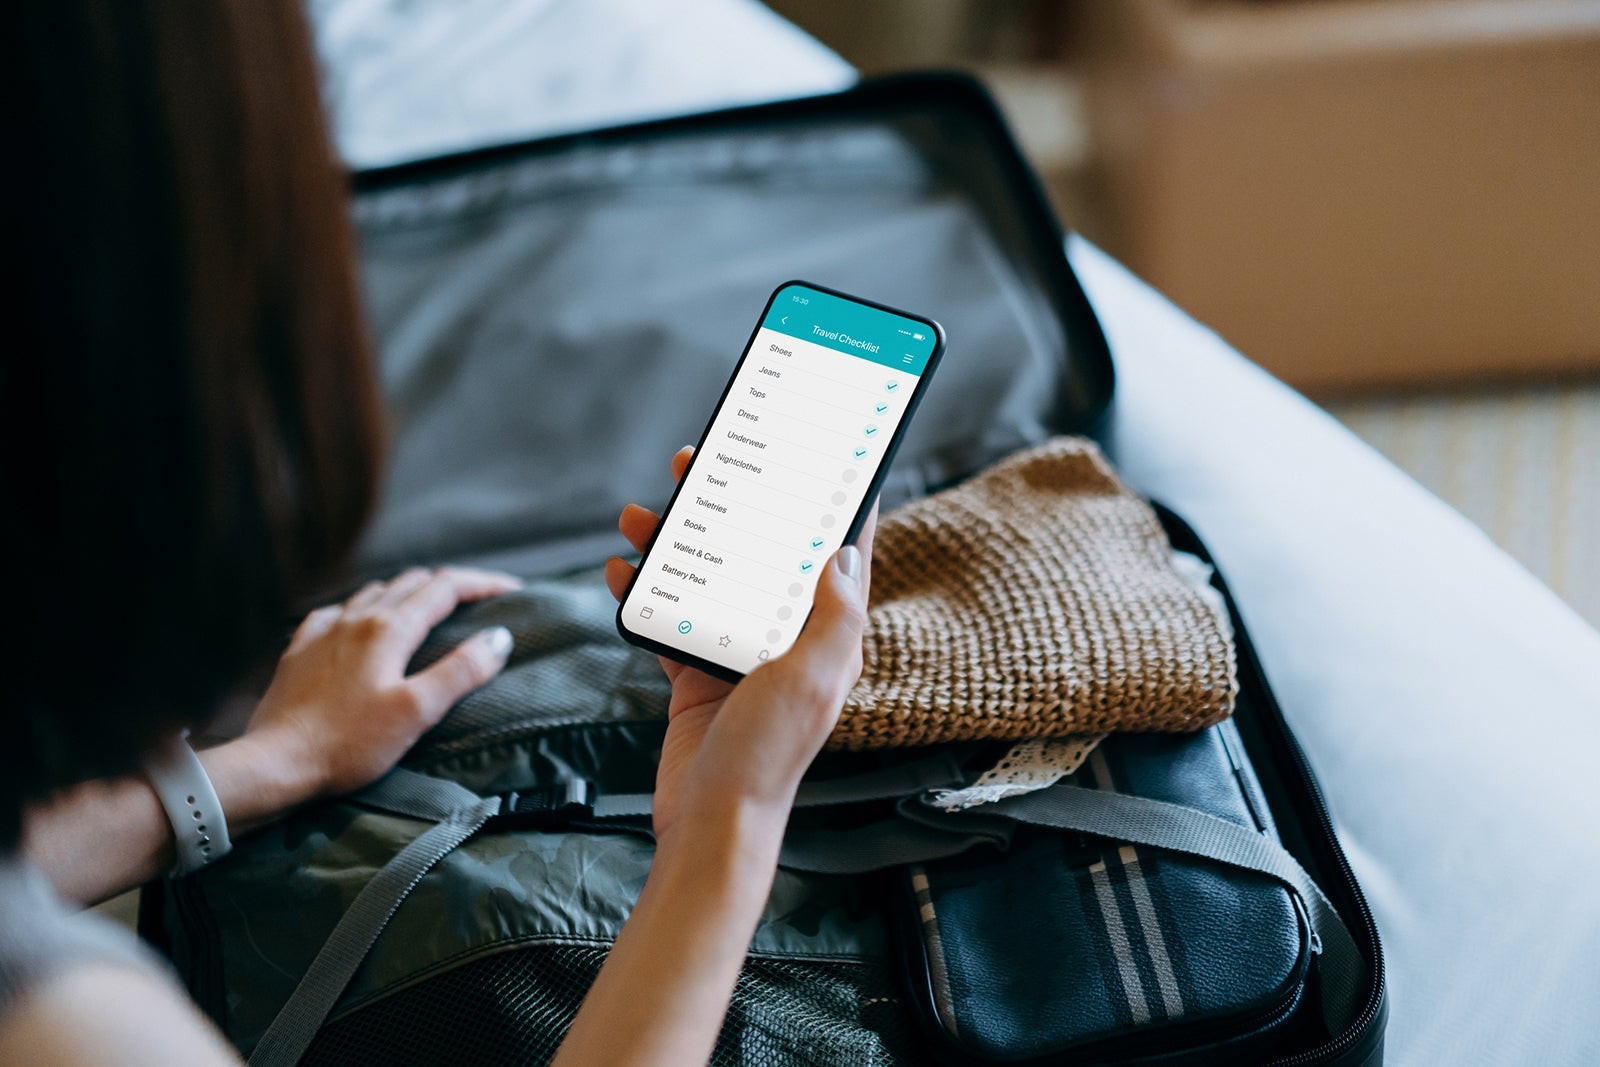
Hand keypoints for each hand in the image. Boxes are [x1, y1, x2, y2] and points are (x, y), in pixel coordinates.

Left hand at [243, 566, 521, 799]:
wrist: (274, 763)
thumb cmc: (348, 743)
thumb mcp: (416, 712)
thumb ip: (461, 671)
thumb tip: (499, 637)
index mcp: (389, 628)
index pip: (446, 587)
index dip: (483, 584)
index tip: (512, 590)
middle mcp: (356, 617)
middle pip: (413, 582)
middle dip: (452, 586)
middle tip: (479, 602)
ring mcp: (324, 629)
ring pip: (376, 592)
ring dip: (410, 593)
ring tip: (430, 610)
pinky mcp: (301, 648)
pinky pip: (341, 611)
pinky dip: (367, 609)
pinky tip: (364, 625)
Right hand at [605, 447, 874, 841]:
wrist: (710, 822)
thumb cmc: (768, 757)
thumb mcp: (811, 680)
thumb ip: (833, 615)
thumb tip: (847, 549)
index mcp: (828, 637)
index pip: (838, 556)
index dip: (832, 503)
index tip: (817, 452)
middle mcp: (787, 639)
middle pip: (762, 552)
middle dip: (733, 503)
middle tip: (696, 462)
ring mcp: (739, 654)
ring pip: (710, 576)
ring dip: (677, 541)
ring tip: (641, 513)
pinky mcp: (696, 674)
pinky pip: (670, 617)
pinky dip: (645, 590)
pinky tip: (621, 570)